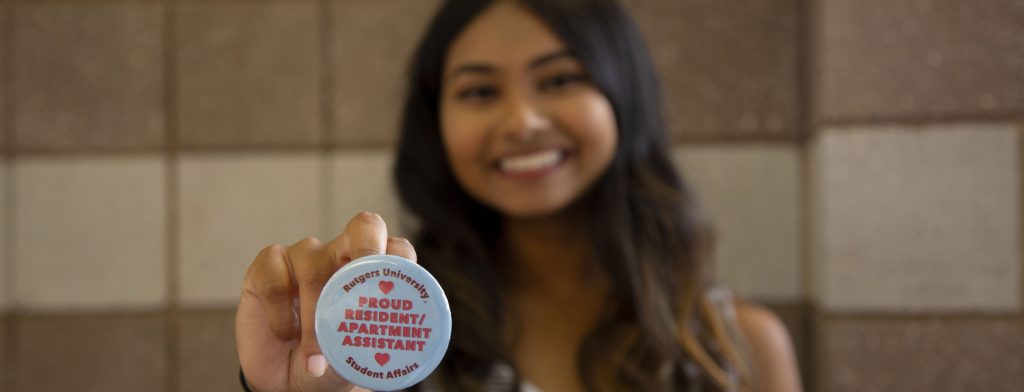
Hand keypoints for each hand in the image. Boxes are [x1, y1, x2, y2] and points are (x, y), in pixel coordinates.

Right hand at [235, 212, 416, 391]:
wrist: (284, 381)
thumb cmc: (328, 364)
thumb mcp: (354, 363)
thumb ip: (368, 348)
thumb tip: (380, 344)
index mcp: (371, 273)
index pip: (396, 249)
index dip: (398, 259)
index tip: (394, 289)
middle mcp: (341, 254)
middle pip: (364, 227)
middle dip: (367, 249)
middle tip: (361, 289)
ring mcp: (305, 257)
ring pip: (314, 266)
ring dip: (314, 315)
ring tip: (315, 355)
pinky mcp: (268, 266)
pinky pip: (275, 278)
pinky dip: (280, 313)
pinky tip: (285, 334)